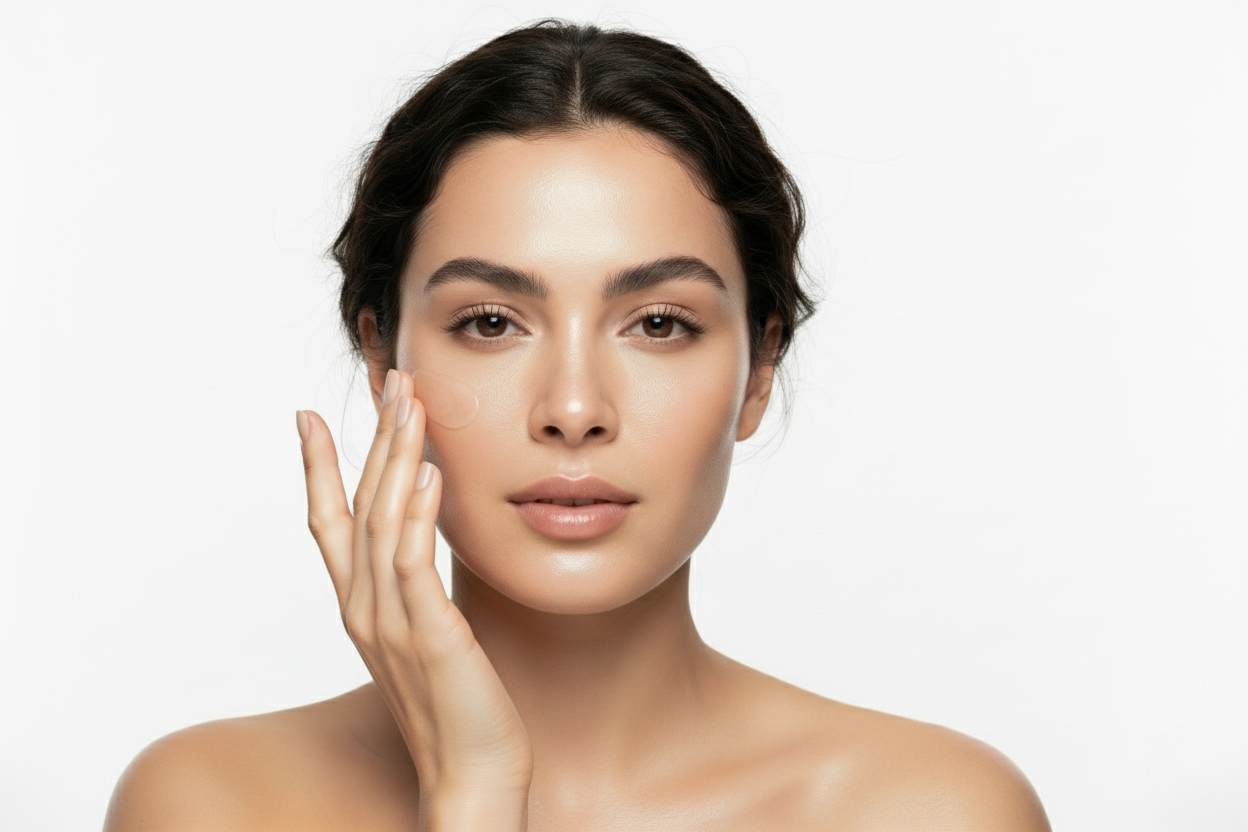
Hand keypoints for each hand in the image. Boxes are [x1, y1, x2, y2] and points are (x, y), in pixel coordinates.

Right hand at [297, 369, 530, 828]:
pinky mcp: (429, 637)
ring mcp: (391, 623)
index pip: (327, 524)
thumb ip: (415, 590)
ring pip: (382, 523)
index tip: (310, 416)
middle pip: (357, 506)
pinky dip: (416, 514)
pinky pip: (414, 564)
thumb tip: (420, 544)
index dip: (318, 468)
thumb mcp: (426, 638)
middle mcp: (364, 610)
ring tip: (410, 402)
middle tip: (389, 381)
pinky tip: (429, 472)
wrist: (472, 775)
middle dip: (371, 439)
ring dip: (395, 457)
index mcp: (360, 608)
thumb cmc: (457, 707)